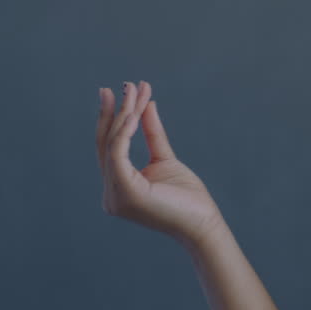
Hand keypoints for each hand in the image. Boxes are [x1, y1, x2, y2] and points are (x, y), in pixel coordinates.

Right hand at [96, 80, 224, 249]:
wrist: (203, 224)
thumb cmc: (188, 198)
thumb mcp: (166, 159)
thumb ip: (152, 133)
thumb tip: (147, 103)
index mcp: (118, 187)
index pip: (110, 148)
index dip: (114, 119)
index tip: (121, 91)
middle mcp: (110, 194)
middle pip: (107, 144)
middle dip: (115, 111)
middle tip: (121, 84)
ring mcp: (114, 196)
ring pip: (113, 145)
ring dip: (124, 114)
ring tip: (134, 89)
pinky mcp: (125, 194)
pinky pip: (118, 156)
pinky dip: (124, 133)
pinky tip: (133, 113)